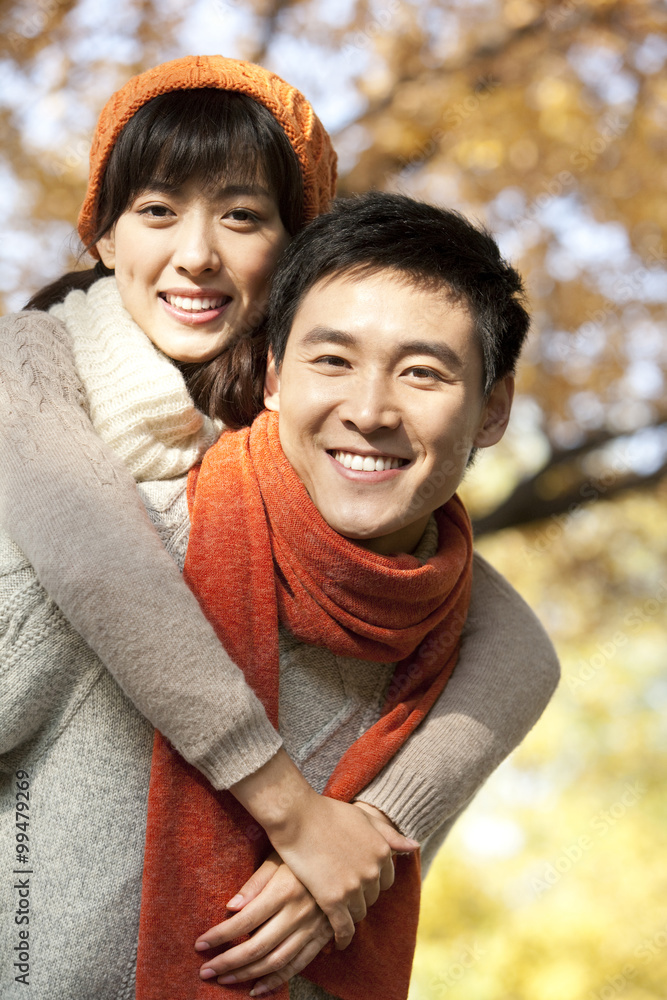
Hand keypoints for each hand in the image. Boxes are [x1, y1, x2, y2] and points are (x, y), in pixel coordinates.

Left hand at [196, 852, 332, 994]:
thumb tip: (230, 907)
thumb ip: (255, 883)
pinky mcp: (322, 937)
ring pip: (275, 961)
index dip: (220, 935)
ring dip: (247, 975)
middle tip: (206, 971)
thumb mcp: (278, 856)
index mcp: (284, 890)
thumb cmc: (304, 852)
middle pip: (257, 947)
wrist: (345, 859)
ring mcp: (312, 928)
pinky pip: (298, 965)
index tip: (200, 943)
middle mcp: (298, 913)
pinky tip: (257, 988)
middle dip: (227, 962)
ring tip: (225, 980)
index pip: (244, 920)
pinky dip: (276, 980)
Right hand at [230, 750, 418, 948]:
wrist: (296, 816)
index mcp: (382, 851)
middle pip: (372, 897)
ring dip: (349, 913)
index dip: (372, 881)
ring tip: (336, 911)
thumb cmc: (327, 813)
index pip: (386, 880)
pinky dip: (342, 938)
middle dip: (360, 896)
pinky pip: (344, 928)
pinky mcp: (333, 900)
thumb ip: (389, 835)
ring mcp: (354, 887)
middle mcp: (373, 871)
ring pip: (359, 913)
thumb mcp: (363, 818)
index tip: (358, 881)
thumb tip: (415, 846)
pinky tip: (337, 943)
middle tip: (343, 892)